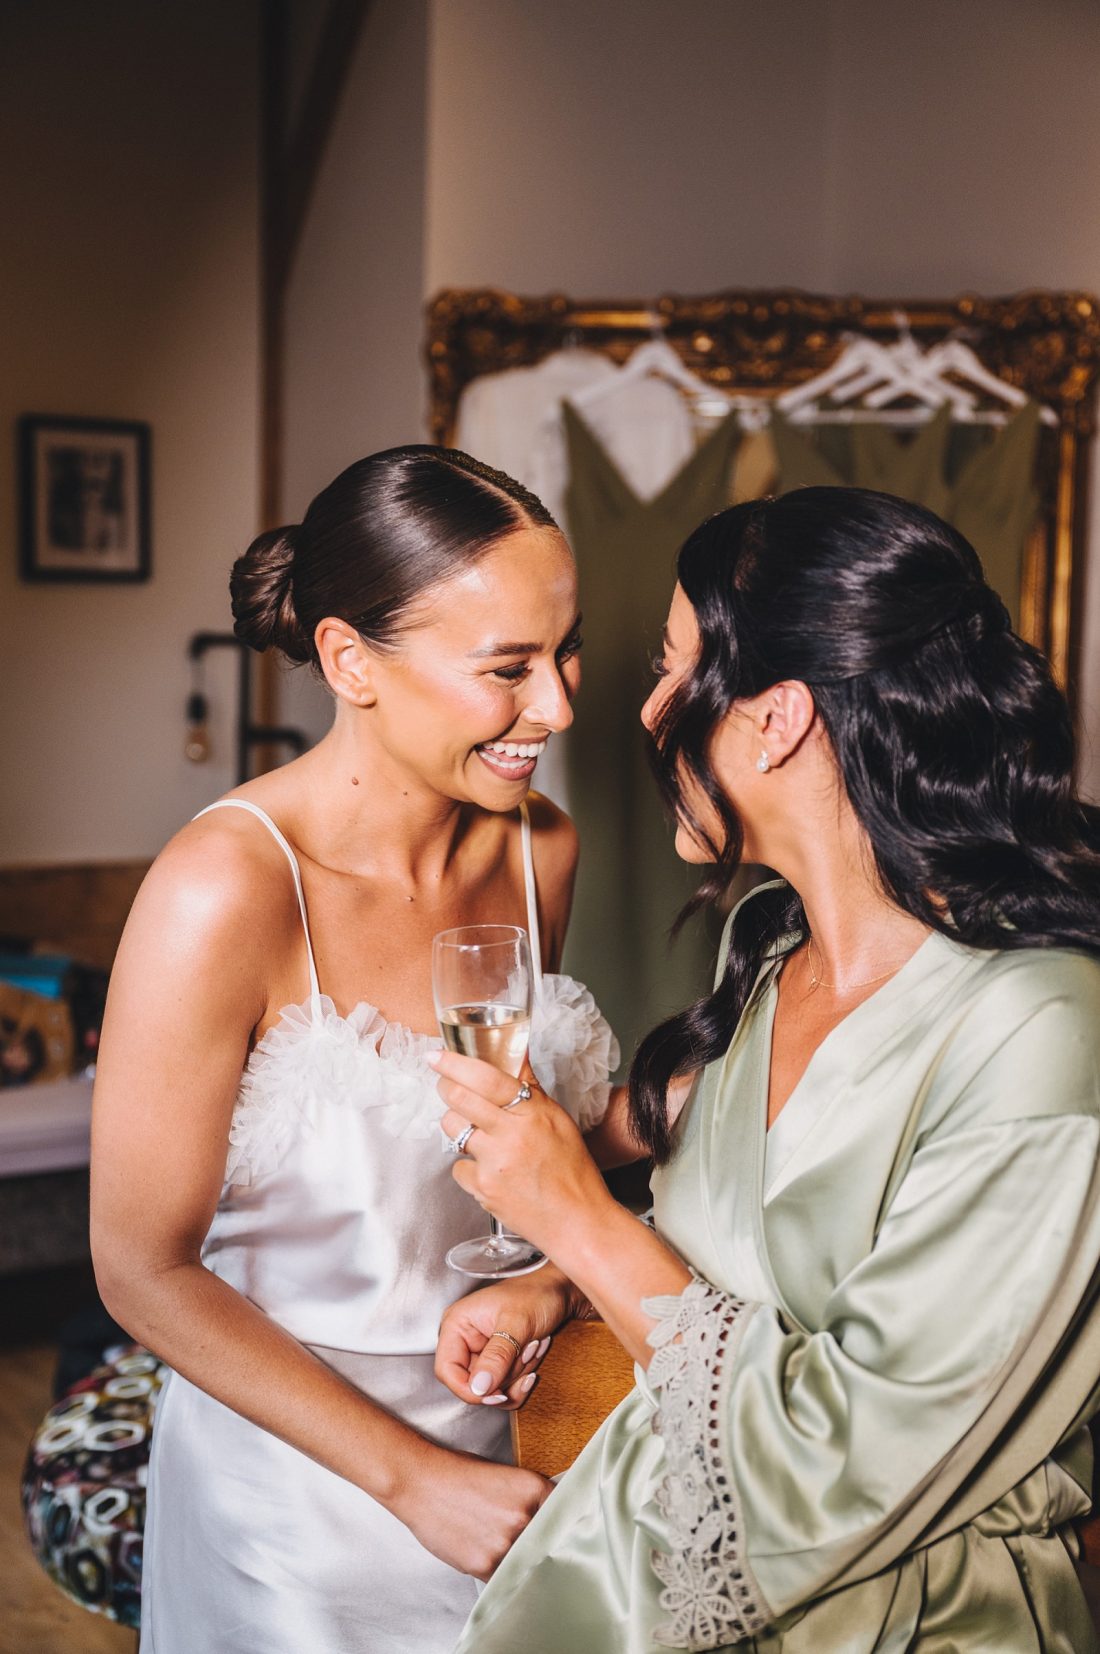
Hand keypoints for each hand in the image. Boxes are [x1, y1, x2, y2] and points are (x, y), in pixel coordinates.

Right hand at [391, 1443, 553, 1580]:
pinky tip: (484, 1554)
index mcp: (535, 1489)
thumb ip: (531, 1501)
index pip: (568, 1516)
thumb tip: (550, 1525)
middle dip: (541, 1547)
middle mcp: (525, 1516)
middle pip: (550, 1544)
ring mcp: (505, 1543)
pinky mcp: (485, 1564)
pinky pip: (503, 1577)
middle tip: (528, 1546)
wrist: (422, 1483)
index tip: (565, 1536)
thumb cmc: (460, 1475)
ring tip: (497, 1547)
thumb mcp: (506, 1477)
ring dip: (518, 1561)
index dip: (566, 1528)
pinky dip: (497, 1572)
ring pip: (526, 1564)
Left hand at [431, 1052, 614, 1259]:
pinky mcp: (483, 1189)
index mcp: (532, 1113)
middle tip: (448, 1086)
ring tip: (479, 1133)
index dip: (454, 1064)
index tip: (436, 1056)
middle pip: (458, 1099)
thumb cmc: (572, 1171)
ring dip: (458, 1125)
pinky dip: (469, 1166)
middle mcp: (510, 1136)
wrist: (577, 1222)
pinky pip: (459, 1166)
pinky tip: (491, 1171)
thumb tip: (517, 1053)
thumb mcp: (559, 1120)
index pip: (486, 1078)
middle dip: (446, 1087)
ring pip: (452, 1130)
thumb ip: (531, 1087)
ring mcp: (494, 1164)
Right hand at [436, 1268, 583, 1407]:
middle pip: (473, 1384)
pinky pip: (504, 1388)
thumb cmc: (536, 1293)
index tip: (496, 1393)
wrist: (557, 1291)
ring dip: (518, 1374)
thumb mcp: (517, 1323)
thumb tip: (478, 1388)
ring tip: (532, 1345)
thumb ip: (497, 1355)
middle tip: (525, 1349)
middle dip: (505, 1375)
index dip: (468, 1388)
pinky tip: (534, 1353)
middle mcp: (464, 1340)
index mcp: (457, 1324)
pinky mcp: (497, 1362)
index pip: (447, 1370)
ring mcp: (481, 1352)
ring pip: (491, 1389)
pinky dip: (522, 1379)